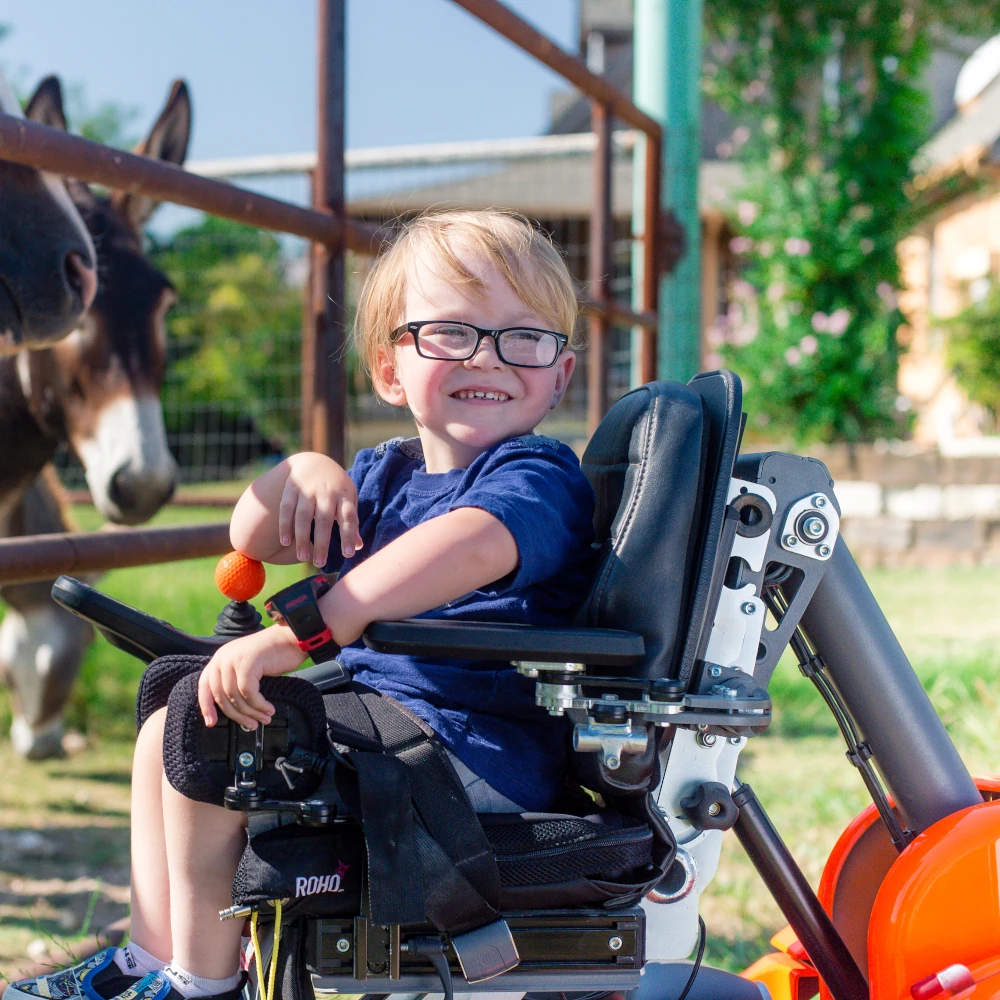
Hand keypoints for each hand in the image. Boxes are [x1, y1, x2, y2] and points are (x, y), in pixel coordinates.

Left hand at [198, 626, 305, 728]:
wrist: (292, 638)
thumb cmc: (274, 654)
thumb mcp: (247, 667)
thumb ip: (235, 682)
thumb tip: (233, 711)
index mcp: (220, 658)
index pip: (204, 686)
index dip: (206, 706)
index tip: (212, 723)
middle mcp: (223, 657)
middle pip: (220, 695)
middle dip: (236, 715)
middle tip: (250, 725)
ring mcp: (234, 659)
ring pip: (235, 696)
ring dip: (251, 712)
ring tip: (264, 718)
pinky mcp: (247, 663)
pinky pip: (249, 693)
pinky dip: (259, 705)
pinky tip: (269, 709)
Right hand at [279, 453, 363, 567]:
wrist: (315, 461)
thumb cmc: (336, 487)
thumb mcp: (348, 499)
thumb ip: (351, 522)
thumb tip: (359, 546)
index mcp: (344, 496)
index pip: (348, 517)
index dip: (349, 535)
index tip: (348, 554)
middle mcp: (326, 492)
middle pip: (324, 519)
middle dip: (322, 543)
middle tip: (320, 563)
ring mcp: (307, 489)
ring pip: (303, 516)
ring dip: (302, 538)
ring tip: (303, 557)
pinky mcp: (291, 488)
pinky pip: (286, 509)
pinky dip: (285, 525)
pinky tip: (286, 542)